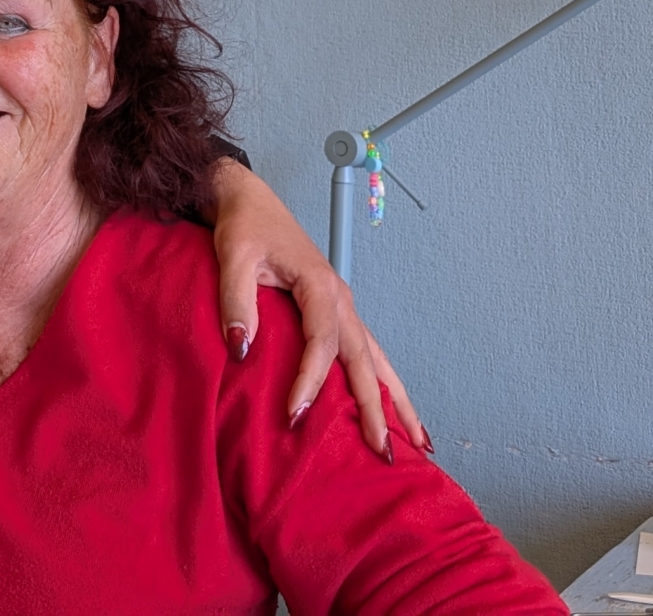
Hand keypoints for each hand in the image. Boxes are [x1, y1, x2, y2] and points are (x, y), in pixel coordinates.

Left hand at [204, 159, 427, 458]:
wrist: (250, 200)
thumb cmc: (243, 227)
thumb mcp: (232, 258)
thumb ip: (235, 302)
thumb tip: (241, 348)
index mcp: (320, 285)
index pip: (322, 343)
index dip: (310, 381)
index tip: (294, 415)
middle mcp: (341, 299)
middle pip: (365, 359)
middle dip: (377, 407)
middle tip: (383, 452)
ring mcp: (343, 306)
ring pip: (377, 359)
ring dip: (397, 401)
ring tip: (420, 444)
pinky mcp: (337, 312)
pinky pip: (366, 352)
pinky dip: (384, 383)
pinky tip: (395, 409)